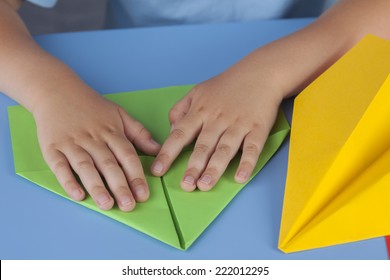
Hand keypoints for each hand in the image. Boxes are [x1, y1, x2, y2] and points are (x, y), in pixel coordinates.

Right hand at [33, 89, 159, 210]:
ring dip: (97, 186)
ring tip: (107, 204)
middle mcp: (93, 139)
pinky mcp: (52, 148)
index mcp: (111, 132)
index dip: (136, 175)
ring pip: (86, 167)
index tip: (144, 194)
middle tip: (129, 206)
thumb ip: (139, 134)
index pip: (127, 155)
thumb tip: (158, 151)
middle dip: (120, 186)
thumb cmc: (92, 107)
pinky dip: (68, 181)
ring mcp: (72, 143)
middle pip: (108, 164)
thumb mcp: (120, 115)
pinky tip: (78, 195)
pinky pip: (60, 166)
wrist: (57, 91)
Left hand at [151, 64, 282, 190]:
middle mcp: (217, 119)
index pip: (179, 134)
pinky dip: (247, 163)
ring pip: (225, 148)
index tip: (157, 171)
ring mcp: (238, 124)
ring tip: (205, 185)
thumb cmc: (226, 85)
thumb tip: (171, 131)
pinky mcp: (258, 128)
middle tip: (186, 186)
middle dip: (193, 166)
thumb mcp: (197, 91)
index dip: (167, 153)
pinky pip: (252, 148)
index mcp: (200, 111)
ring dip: (215, 168)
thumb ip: (180, 110)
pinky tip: (239, 178)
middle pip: (203, 145)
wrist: (260, 72)